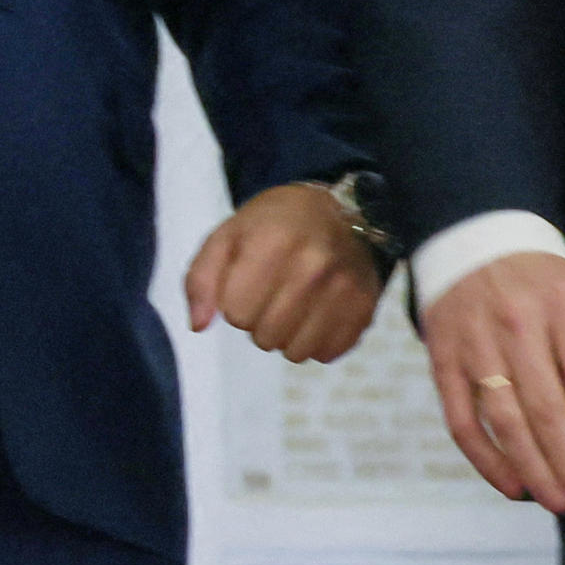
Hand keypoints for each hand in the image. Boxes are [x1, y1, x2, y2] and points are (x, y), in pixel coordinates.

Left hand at [180, 181, 391, 365]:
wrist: (340, 211)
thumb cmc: (274, 224)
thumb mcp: (226, 236)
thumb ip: (201, 279)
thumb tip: (198, 325)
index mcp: (272, 243)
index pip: (236, 313)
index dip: (234, 304)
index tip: (245, 286)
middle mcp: (313, 267)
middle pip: (266, 336)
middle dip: (258, 322)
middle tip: (269, 295)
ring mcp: (344, 290)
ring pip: (296, 352)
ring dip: (285, 337)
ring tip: (290, 305)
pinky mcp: (365, 309)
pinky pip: (326, 353)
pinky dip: (315, 341)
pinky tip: (315, 314)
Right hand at [422, 249, 564, 511]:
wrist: (475, 242)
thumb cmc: (547, 289)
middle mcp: (517, 324)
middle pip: (545, 405)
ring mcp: (475, 341)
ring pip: (503, 417)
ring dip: (531, 467)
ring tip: (556, 501)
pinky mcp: (443, 357)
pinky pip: (460, 417)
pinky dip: (484, 457)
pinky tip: (511, 484)